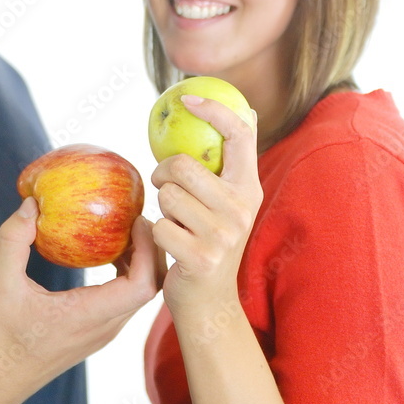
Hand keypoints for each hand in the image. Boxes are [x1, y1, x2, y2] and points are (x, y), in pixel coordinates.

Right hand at [0, 198, 158, 403]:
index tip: (137, 220)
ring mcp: (101, 333)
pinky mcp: (93, 333)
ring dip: (141, 262)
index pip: (143, 287)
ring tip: (123, 230)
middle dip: (150, 250)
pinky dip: (127, 274)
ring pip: (139, 297)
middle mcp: (103, 328)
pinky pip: (124, 301)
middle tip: (134, 217)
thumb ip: (13, 240)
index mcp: (88, 317)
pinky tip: (106, 253)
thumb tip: (31, 204)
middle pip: (150, 288)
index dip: (149, 250)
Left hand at [151, 95, 260, 319]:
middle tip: (163, 185)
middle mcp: (241, 209)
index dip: (215, 109)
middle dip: (163, 173)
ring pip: (167, 196)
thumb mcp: (228, 203)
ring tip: (174, 223)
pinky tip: (169, 248)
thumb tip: (248, 109)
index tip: (187, 99)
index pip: (240, 135)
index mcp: (248, 189)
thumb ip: (232, 163)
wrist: (210, 305)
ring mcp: (223, 235)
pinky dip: (154, 235)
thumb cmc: (208, 243)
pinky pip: (158, 226)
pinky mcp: (201, 258)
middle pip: (183, 165)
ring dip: (160, 208)